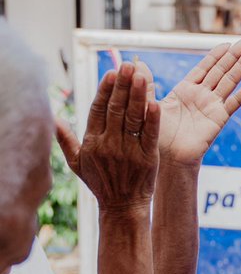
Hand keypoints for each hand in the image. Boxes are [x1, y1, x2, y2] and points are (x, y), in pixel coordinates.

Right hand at [56, 62, 158, 211]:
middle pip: (115, 109)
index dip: (104, 90)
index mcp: (93, 142)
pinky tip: (154, 102)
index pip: (98, 110)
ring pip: (133, 118)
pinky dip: (152, 118)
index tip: (110, 73)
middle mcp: (109, 145)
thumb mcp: (77, 163)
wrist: (123, 208)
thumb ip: (66, 140)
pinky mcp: (148, 158)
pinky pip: (150, 134)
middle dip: (121, 85)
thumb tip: (52, 118)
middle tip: (127, 65)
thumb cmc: (101, 183)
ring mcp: (129, 151)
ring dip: (136, 95)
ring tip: (140, 75)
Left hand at [152, 38, 240, 165]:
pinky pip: (235, 102)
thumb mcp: (147, 105)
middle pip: (221, 70)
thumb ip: (145, 85)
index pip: (204, 68)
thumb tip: (137, 63)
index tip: (227, 43)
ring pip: (230, 81)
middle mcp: (201, 96)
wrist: (165, 158)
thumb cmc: (155, 135)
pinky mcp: (218, 118)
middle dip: (234, 55)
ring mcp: (212, 106)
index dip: (216, 55)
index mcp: (185, 90)